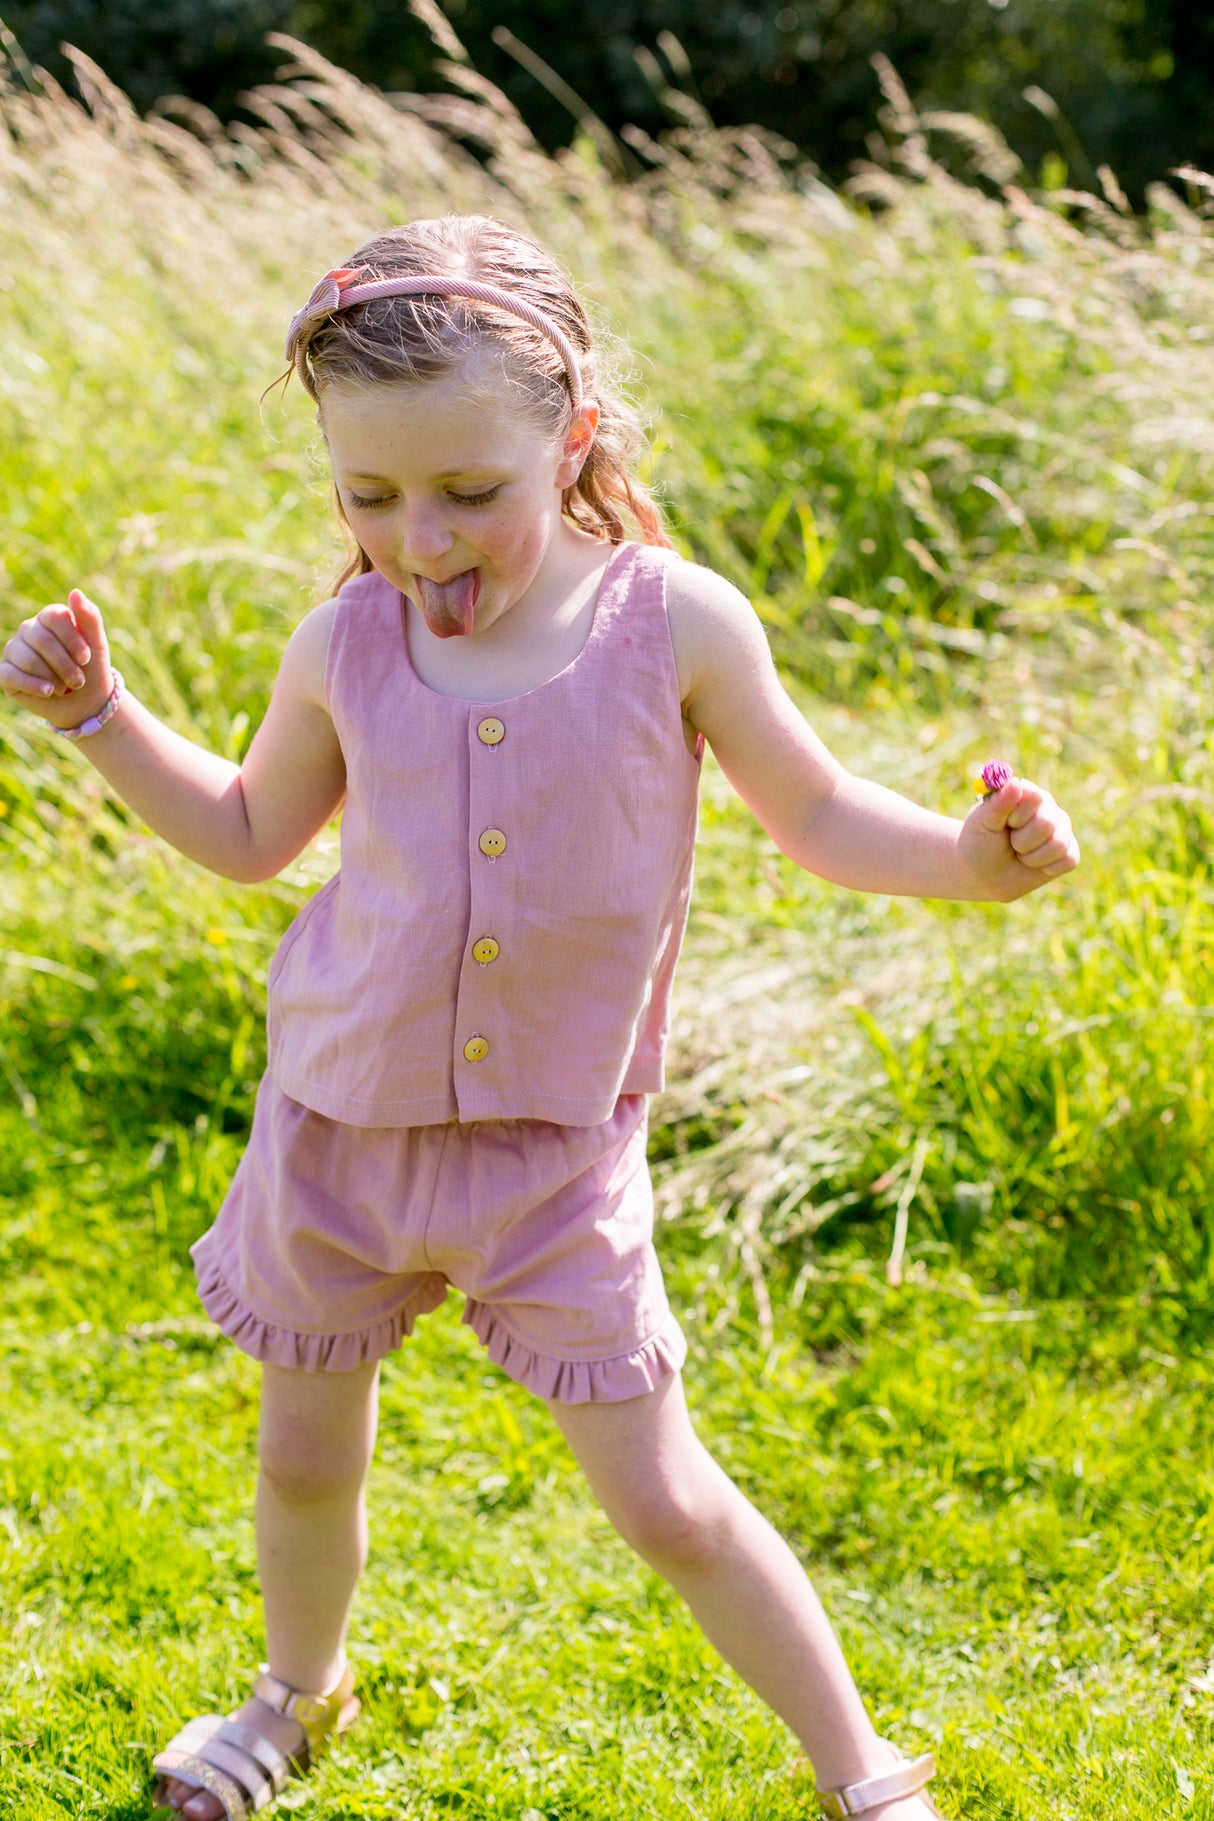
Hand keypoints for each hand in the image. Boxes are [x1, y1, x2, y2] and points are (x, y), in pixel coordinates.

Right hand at [0, 590, 113, 728]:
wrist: (85, 702)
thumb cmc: (91, 669)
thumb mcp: (97, 644)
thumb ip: (90, 617)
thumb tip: (75, 592)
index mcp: (49, 618)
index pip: (54, 616)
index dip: (72, 639)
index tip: (86, 659)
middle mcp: (28, 630)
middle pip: (41, 640)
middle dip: (65, 664)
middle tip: (78, 681)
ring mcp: (14, 650)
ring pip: (28, 659)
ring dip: (53, 678)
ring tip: (65, 688)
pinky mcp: (5, 673)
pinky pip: (12, 675)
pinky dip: (34, 686)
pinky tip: (48, 692)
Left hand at [958, 773, 1079, 900]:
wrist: (983, 876)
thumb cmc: (980, 844)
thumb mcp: (981, 823)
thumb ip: (998, 803)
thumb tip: (1016, 783)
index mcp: (1027, 793)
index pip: (1035, 798)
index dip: (1017, 817)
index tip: (1005, 824)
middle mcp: (1048, 808)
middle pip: (1046, 824)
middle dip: (1022, 841)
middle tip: (1010, 843)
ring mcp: (1061, 829)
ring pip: (1058, 844)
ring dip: (1032, 857)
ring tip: (1020, 853)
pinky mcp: (1069, 852)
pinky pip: (1068, 860)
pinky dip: (1045, 868)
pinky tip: (1033, 864)